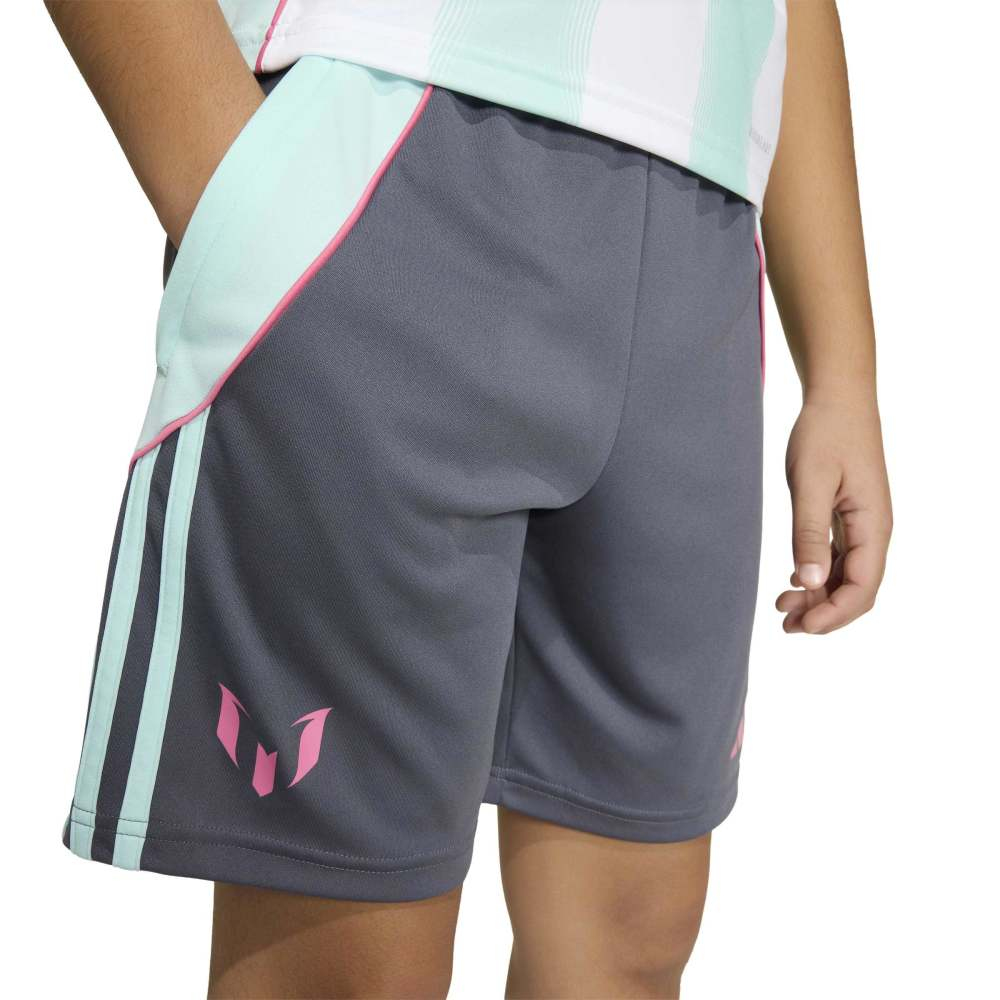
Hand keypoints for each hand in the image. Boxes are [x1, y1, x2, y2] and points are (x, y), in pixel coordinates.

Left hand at [776, 393, 891, 633]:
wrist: (837, 399)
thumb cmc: (825, 434)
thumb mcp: (811, 482)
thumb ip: (809, 532)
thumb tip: (810, 580)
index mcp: (873, 526)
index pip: (863, 587)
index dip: (834, 613)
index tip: (802, 626)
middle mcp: (873, 530)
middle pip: (857, 589)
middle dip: (825, 612)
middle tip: (785, 625)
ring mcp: (861, 525)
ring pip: (846, 576)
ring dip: (818, 596)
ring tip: (782, 608)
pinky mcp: (847, 517)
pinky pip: (839, 558)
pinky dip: (818, 574)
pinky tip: (794, 581)